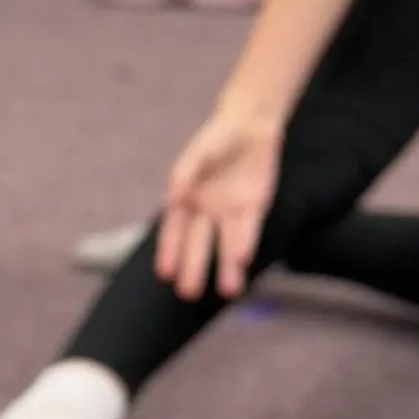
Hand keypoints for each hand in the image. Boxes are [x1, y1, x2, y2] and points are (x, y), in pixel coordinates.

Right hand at [154, 110, 282, 300]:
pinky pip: (249, 228)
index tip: (164, 274)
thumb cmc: (216, 139)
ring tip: (229, 291)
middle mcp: (206, 212)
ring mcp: (230, 212)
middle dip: (194, 269)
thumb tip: (173, 199)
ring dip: (227, 267)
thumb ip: (184, 175)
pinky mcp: (254, 206)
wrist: (251, 124)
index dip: (168, 253)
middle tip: (189, 294)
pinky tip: (243, 260)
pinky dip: (246, 242)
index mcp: (185, 201)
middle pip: (198, 245)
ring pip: (226, 244)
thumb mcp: (197, 153)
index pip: (173, 232)